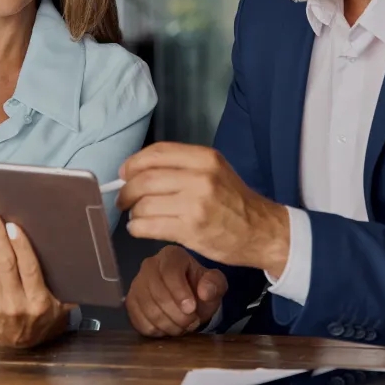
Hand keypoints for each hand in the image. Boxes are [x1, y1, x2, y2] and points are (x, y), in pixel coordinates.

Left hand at [0, 212, 72, 349]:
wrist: (20, 345)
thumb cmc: (45, 319)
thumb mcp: (63, 307)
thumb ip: (68, 287)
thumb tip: (78, 257)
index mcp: (38, 301)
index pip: (28, 269)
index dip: (20, 247)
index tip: (13, 227)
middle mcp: (16, 302)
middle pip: (6, 265)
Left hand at [118, 143, 289, 274]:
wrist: (261, 231)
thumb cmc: (234, 200)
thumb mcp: (215, 170)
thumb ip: (181, 167)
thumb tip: (137, 172)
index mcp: (205, 158)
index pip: (156, 153)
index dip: (133, 163)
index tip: (124, 173)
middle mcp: (200, 177)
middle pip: (145, 179)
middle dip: (126, 191)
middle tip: (123, 199)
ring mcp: (195, 205)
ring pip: (143, 204)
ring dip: (133, 212)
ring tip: (138, 216)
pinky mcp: (190, 230)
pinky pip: (148, 226)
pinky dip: (137, 228)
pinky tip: (140, 228)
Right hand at [126, 245, 226, 337]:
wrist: (188, 298)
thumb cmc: (201, 288)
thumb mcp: (215, 284)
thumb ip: (214, 284)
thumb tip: (205, 291)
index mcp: (171, 255)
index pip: (170, 272)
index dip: (180, 293)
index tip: (191, 309)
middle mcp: (149, 265)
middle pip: (157, 293)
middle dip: (177, 314)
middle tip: (192, 322)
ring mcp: (137, 284)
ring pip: (148, 309)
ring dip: (168, 324)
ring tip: (183, 326)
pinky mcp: (131, 302)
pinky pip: (139, 321)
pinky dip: (156, 330)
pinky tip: (168, 327)